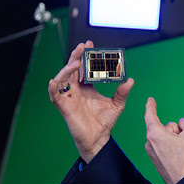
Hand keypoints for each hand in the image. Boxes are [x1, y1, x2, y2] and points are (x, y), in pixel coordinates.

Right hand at [48, 40, 133, 162]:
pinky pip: (55, 97)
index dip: (87, 57)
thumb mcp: (117, 104)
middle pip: (72, 69)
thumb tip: (130, 80)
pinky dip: (53, 89)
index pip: (85, 68)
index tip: (91, 45)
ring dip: (67, 69)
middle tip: (83, 46)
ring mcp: (70, 98)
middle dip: (76, 56)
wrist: (99, 139)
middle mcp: (77, 90)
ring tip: (76, 62)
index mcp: (88, 87)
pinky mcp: (65, 107)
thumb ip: (123, 92)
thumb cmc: (105, 122)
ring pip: (63, 79)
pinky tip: (54, 82)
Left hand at [145, 97, 183, 183]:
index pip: (150, 115)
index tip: (150, 100)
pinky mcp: (157, 161)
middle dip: (175, 130)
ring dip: (175, 140)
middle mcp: (150, 143)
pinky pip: (165, 147)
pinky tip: (180, 156)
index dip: (151, 106)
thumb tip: (183, 123)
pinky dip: (173, 148)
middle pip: (164, 128)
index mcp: (156, 134)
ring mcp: (153, 153)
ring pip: (165, 138)